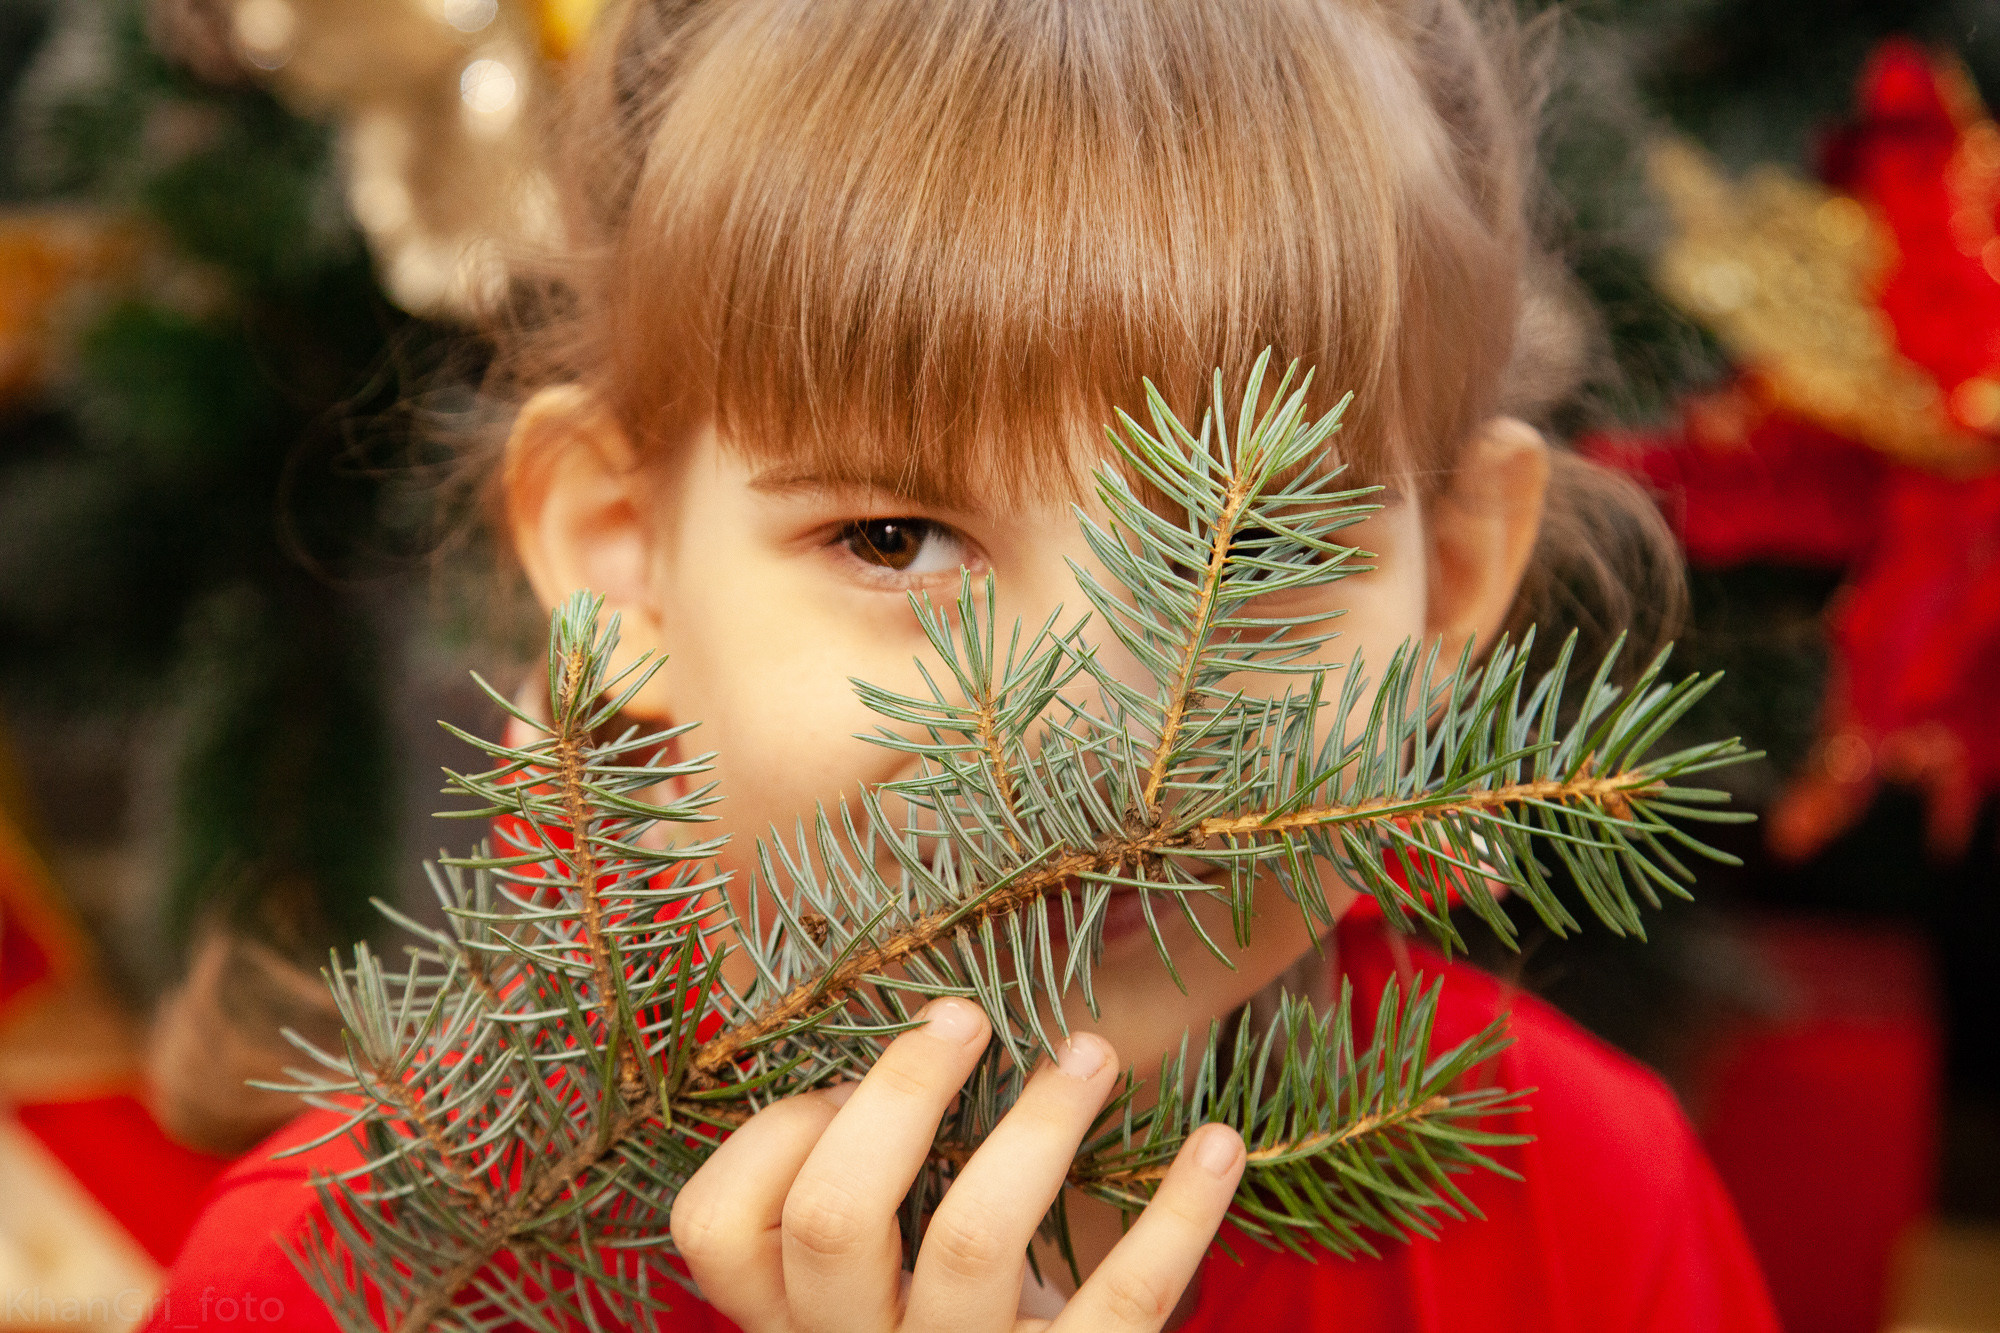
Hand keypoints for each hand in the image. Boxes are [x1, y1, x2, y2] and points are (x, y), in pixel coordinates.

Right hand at [670, 998, 1246, 1331]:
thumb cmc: (937, 1309)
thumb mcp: (871, 1259)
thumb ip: (853, 1168)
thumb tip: (912, 1017)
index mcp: (783, 1312)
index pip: (715, 1225)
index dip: (778, 1132)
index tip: (846, 1077)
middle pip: (831, 1218)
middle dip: (900, 1095)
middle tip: (965, 1016)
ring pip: (969, 1242)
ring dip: (1038, 1125)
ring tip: (1090, 1052)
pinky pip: (1121, 1305)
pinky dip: (1177, 1214)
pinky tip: (1216, 1143)